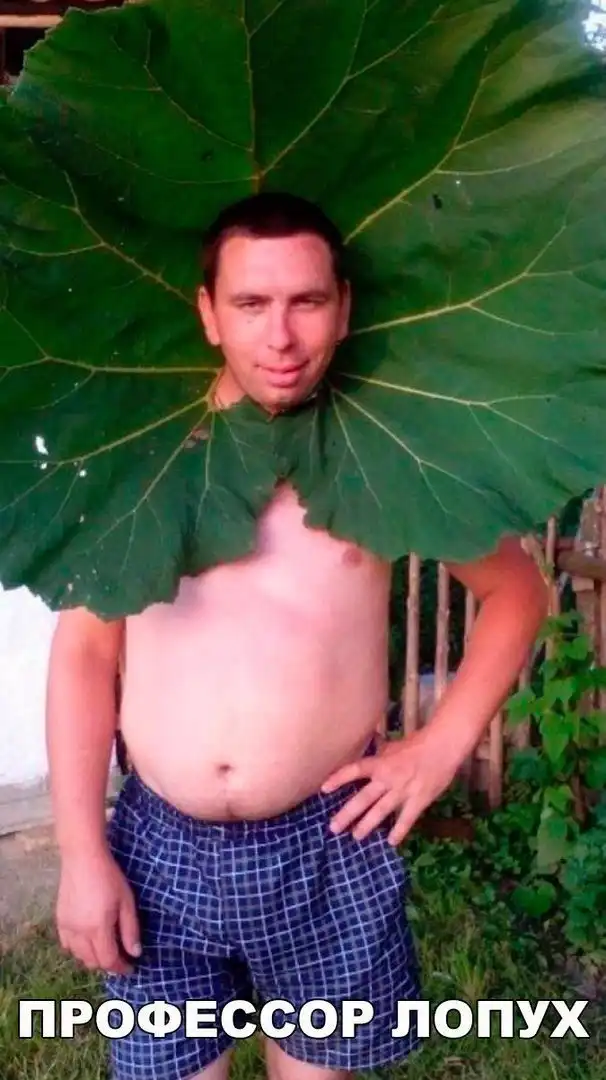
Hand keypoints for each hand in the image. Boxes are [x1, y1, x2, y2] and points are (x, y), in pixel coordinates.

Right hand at [56, 847, 140, 974]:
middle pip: (93, 962)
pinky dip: (78, 950)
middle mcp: (79, 932)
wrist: (83, 858)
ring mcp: (66, 927)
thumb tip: (135, 953)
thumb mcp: (126, 901)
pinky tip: (88, 940)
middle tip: (121, 958)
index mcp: (98, 928)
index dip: (121, 968)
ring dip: (93, 958)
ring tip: (106, 949)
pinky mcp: (59, 920)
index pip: (108, 960)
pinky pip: (67, 945)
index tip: (131, 968)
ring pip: (79, 956)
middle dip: (108, 964)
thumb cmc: (109, 876)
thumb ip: (130, 929)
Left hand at [321, 729, 459, 845]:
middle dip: (347, 814)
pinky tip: (391, 842)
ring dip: (367, 825)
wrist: (443, 746)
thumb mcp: (393, 745)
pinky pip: (407, 819)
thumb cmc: (418, 744)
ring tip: (356, 837)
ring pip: (381, 811)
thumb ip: (379, 751)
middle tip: (333, 828)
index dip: (338, 779)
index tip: (323, 789)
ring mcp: (403, 791)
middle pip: (363, 798)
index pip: (354, 770)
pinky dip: (399, 831)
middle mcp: (388, 778)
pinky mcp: (419, 800)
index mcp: (380, 763)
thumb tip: (368, 745)